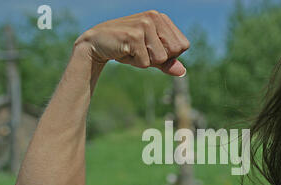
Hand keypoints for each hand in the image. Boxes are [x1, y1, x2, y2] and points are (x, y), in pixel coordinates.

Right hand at [75, 10, 189, 76]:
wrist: (97, 43)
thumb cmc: (127, 48)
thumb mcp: (150, 56)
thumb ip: (167, 63)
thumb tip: (182, 71)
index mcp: (162, 18)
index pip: (183, 45)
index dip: (170, 55)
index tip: (152, 49)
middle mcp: (155, 17)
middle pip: (174, 52)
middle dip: (158, 58)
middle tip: (142, 51)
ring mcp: (144, 25)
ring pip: (160, 58)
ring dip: (145, 61)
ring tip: (133, 51)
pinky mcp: (134, 35)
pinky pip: (145, 62)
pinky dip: (135, 63)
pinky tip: (125, 51)